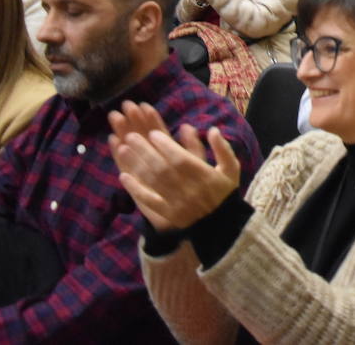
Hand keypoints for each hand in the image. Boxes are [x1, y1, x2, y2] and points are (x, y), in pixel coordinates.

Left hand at [109, 101, 240, 231]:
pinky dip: (135, 188)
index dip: (165, 145)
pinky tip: (123, 176)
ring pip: (153, 181)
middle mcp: (188, 188)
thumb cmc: (225, 192)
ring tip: (124, 149)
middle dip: (146, 150)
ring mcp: (176, 202)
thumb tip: (212, 130)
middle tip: (131, 136)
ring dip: (137, 164)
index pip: (180, 158)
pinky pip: (148, 200)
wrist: (222, 224)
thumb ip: (222, 148)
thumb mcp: (231, 168)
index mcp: (204, 176)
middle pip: (163, 167)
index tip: (152, 133)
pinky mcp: (167, 213)